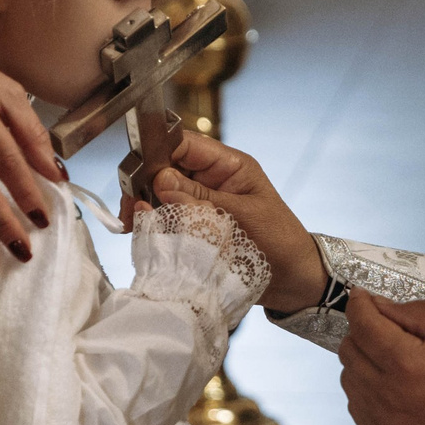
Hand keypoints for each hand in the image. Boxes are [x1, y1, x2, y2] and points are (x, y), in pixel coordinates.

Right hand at [148, 131, 325, 311]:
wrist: (293, 281)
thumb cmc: (280, 240)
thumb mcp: (244, 216)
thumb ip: (202, 199)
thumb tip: (160, 180)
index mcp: (227, 165)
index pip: (184, 144)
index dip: (157, 151)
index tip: (137, 172)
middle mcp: (209, 180)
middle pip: (164, 169)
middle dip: (144, 184)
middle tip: (131, 207)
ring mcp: (200, 205)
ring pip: (160, 196)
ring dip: (145, 208)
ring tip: (134, 223)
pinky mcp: (193, 230)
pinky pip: (166, 221)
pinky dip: (153, 227)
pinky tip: (142, 233)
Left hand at [340, 292, 424, 424]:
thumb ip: (419, 314)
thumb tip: (380, 305)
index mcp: (406, 363)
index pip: (361, 323)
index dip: (358, 303)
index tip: (362, 296)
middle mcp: (385, 392)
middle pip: (348, 349)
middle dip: (362, 331)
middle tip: (386, 330)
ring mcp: (380, 418)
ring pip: (347, 376)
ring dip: (361, 360)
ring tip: (390, 359)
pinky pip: (355, 403)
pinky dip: (364, 388)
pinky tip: (389, 385)